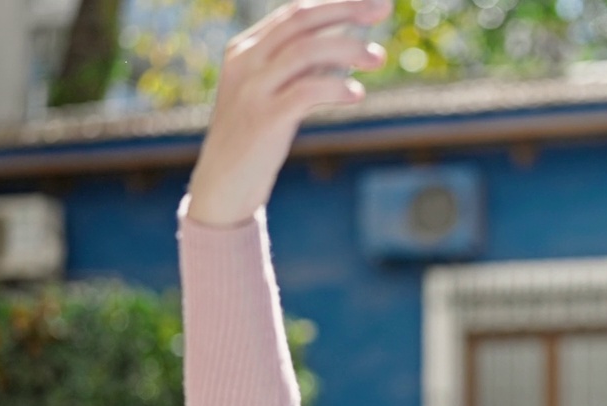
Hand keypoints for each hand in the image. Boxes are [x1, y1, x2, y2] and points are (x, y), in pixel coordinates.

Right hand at [186, 0, 390, 226]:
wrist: (222, 186)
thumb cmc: (256, 139)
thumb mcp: (274, 94)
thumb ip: (301, 70)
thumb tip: (348, 49)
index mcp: (246, 49)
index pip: (295, 13)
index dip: (337, 3)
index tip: (376, 2)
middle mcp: (245, 62)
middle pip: (301, 20)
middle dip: (346, 9)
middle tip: (384, 9)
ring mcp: (251, 90)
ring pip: (305, 50)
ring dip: (348, 48)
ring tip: (379, 58)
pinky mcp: (262, 119)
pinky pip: (305, 92)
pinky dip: (335, 87)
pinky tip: (357, 93)